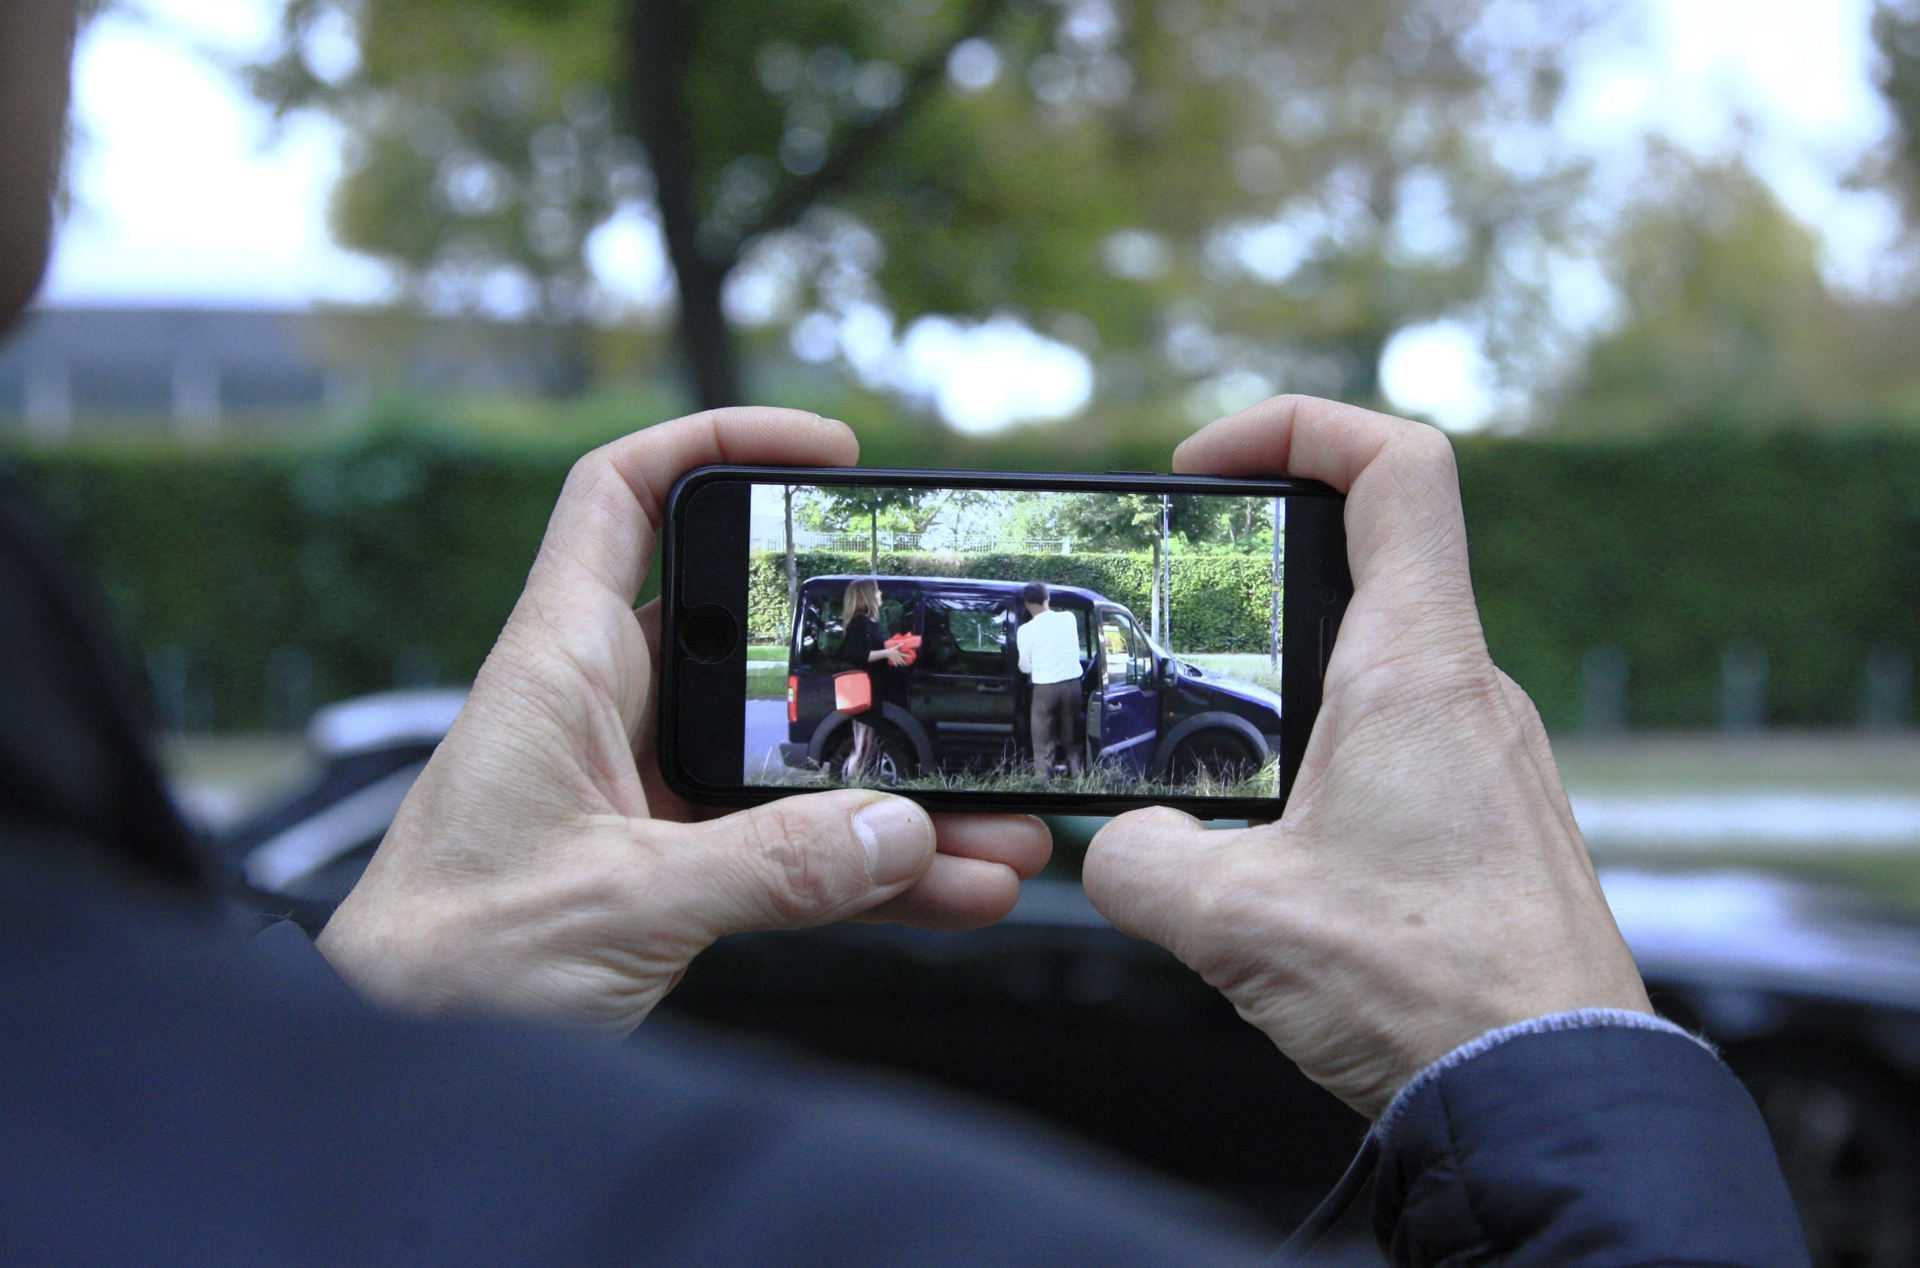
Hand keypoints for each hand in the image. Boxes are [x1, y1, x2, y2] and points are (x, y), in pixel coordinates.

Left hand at [318, 408, 1049, 1035]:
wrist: (392, 1063)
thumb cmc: (436, 967)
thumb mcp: (612, 906)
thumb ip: (763, 869)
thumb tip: (896, 830)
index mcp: (560, 668)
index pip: (621, 498)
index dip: (716, 444)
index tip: (826, 452)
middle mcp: (608, 713)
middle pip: (759, 645)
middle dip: (871, 669)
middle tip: (961, 682)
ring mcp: (645, 791)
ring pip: (794, 762)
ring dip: (894, 794)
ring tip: (995, 826)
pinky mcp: (671, 866)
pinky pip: (793, 846)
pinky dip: (868, 868)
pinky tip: (947, 889)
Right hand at [1082, 396, 1649, 1119]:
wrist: (1545, 1097)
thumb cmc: (1432, 992)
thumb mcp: (1231, 919)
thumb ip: (1138, 859)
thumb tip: (1114, 845)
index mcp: (1417, 670)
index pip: (1396, 465)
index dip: (1296, 425)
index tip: (1207, 467)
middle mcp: (1468, 691)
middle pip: (1369, 562)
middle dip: (1257, 576)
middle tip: (1177, 619)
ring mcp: (1489, 755)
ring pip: (1376, 665)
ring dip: (1284, 686)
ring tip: (1208, 755)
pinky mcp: (1490, 818)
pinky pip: (1398, 743)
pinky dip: (1322, 757)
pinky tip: (1275, 843)